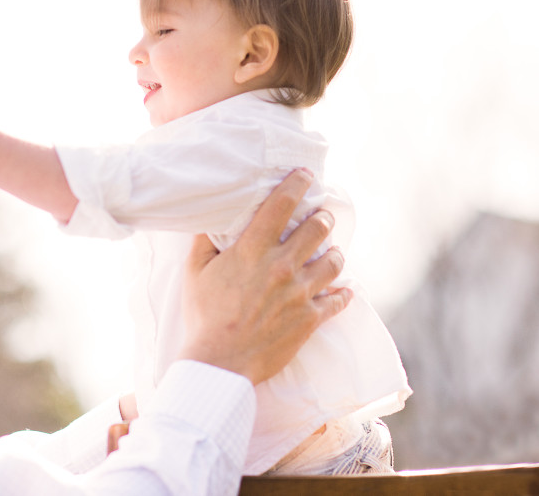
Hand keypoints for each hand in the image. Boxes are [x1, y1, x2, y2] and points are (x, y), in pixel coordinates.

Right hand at [178, 169, 350, 384]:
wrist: (221, 362)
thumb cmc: (204, 316)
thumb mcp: (195, 273)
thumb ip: (204, 243)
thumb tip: (210, 220)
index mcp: (253, 250)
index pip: (281, 205)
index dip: (296, 184)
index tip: (305, 175)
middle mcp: (281, 265)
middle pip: (317, 229)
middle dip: (322, 218)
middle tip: (321, 218)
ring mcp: (300, 293)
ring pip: (333, 261)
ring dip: (333, 253)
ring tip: (330, 251)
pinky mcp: (310, 319)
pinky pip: (338, 300)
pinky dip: (343, 294)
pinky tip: (344, 291)